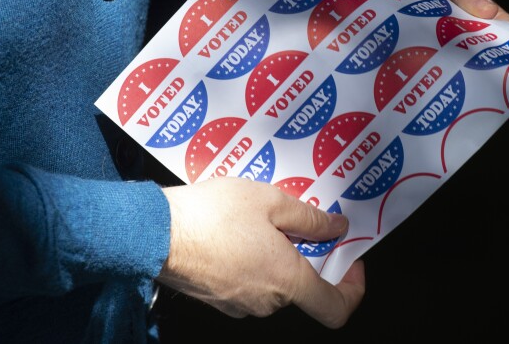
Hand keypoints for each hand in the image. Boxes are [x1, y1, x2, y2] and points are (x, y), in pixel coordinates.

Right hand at [158, 178, 364, 327]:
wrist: (154, 232)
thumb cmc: (212, 215)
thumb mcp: (272, 201)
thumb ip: (310, 218)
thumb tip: (337, 228)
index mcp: (287, 280)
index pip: (335, 308)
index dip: (353, 288)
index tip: (353, 263)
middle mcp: (266, 301)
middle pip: (303, 287)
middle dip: (307, 255)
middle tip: (299, 220)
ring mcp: (239, 304)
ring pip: (274, 282)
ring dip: (278, 255)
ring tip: (264, 218)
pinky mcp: (218, 298)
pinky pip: (250, 282)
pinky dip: (255, 260)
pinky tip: (241, 230)